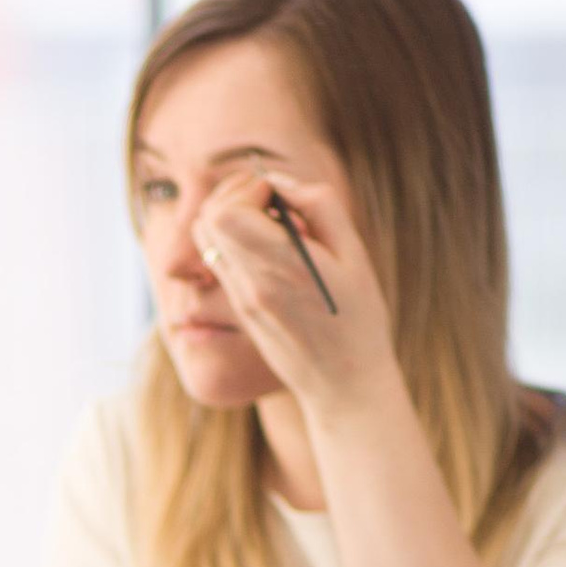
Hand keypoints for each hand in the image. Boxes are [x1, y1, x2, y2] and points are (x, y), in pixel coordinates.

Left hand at [192, 161, 404, 424]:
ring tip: (270, 220)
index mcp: (282, 268)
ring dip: (230, 215)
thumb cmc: (359, 319)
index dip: (250, 189)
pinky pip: (217, 258)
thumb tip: (281, 181)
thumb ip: (320, 208)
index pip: (228, 213)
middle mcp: (251, 284)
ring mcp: (240, 298)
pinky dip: (233, 239)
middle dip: (237, 195)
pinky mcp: (239, 308)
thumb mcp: (355, 255)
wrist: (343, 385)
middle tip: (273, 200)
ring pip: (205, 238)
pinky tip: (267, 244)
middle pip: (208, 219)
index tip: (281, 195)